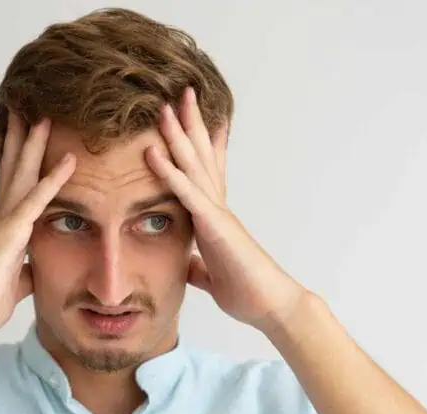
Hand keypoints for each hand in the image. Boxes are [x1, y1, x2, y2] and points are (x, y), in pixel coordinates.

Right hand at [0, 113, 75, 340]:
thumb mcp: (17, 280)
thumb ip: (28, 266)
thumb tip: (37, 266)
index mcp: (5, 227)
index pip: (15, 183)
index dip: (21, 156)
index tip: (27, 130)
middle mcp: (3, 217)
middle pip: (14, 167)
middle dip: (23, 136)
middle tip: (30, 105)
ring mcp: (5, 223)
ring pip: (22, 174)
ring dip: (35, 144)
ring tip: (46, 115)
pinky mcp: (10, 235)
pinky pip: (36, 201)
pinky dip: (53, 180)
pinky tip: (69, 161)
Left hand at [144, 87, 306, 330]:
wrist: (271, 307)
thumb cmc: (246, 292)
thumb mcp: (211, 275)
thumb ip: (198, 265)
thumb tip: (187, 264)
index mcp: (215, 217)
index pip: (205, 173)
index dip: (198, 145)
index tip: (190, 119)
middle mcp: (218, 208)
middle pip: (202, 157)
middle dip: (190, 125)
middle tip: (179, 93)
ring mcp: (219, 214)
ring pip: (195, 166)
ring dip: (178, 136)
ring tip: (164, 107)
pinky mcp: (217, 227)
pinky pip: (189, 194)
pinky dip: (170, 173)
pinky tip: (155, 154)